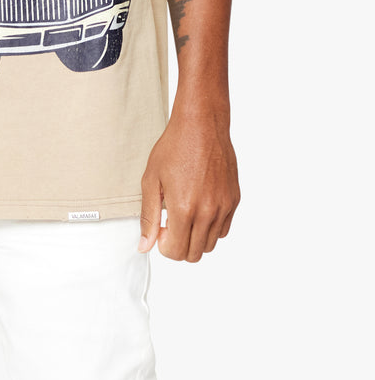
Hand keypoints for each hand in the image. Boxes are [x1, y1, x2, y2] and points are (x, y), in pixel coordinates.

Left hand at [139, 104, 239, 261]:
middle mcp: (208, 212)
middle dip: (178, 245)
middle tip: (170, 223)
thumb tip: (145, 245)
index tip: (160, 228)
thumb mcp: (151, 180)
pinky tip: (199, 207)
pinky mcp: (234, 200)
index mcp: (184, 209)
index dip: (164, 245)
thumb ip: (148, 216)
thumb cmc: (174, 147)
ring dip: (195, 237)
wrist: (201, 125)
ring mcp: (224, 207)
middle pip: (194, 254)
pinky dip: (211, 227)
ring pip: (210, 244)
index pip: (176, 252)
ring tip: (185, 213)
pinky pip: (223, 229)